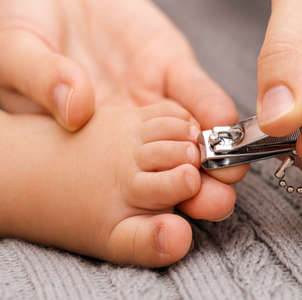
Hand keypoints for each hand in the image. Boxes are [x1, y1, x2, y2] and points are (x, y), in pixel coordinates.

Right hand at [0, 0, 247, 204]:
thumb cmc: (28, 27)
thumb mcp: (17, 54)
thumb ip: (40, 79)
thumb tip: (75, 109)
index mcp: (91, 146)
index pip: (124, 189)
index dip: (147, 215)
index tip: (170, 231)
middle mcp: (130, 134)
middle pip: (169, 173)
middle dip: (196, 192)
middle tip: (214, 203)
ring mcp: (153, 100)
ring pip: (191, 137)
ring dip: (215, 155)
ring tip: (230, 169)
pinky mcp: (169, 66)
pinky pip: (194, 89)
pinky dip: (209, 105)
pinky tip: (221, 120)